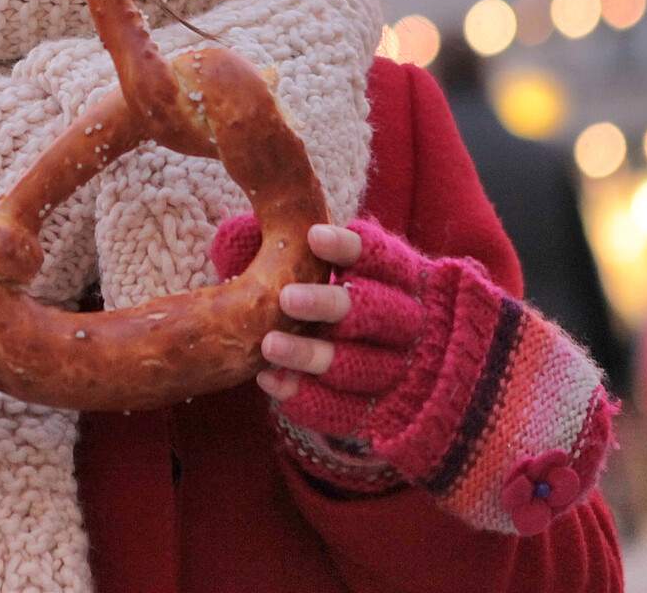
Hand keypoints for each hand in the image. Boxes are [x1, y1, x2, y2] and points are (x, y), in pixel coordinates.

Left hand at [208, 217, 428, 403]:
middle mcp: (410, 324)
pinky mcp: (387, 414)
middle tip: (287, 299)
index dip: (350, 247)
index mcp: (404, 279)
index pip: (382, 257)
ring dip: (315, 355)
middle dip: (331, 305)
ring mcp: (402, 372)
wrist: (387, 377)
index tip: (313, 237)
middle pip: (377, 312)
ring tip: (269, 346)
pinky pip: (351, 411)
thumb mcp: (319, 272)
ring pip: (362, 365)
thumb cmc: (336, 306)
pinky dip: (310, 398)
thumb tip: (236, 232)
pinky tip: (271, 381)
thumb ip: (288, 250)